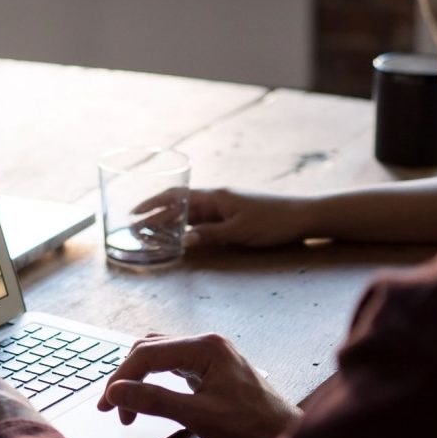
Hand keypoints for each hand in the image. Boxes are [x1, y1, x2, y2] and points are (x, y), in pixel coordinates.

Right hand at [97, 333, 300, 437]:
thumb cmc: (250, 428)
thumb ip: (155, 401)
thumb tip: (116, 392)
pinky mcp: (211, 369)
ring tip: (127, 407)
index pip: (148, 353)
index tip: (107, 405)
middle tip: (112, 408)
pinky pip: (174, 366)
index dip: (122, 377)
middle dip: (128, 376)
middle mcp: (206, 343)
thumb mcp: (198, 416)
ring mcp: (210, 355)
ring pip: (161, 356)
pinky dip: (156, 380)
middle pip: (151, 349)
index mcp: (205, 346)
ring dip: (140, 377)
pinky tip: (150, 397)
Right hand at [136, 188, 308, 247]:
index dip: (153, 204)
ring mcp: (224, 208)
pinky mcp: (232, 217)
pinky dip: (188, 228)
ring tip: (150, 235)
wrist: (302, 216)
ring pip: (189, 214)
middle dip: (155, 215)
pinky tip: (180, 238)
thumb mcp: (240, 231)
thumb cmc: (272, 221)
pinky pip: (203, 221)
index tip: (134, 213)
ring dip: (170, 223)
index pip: (177, 196)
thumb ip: (211, 235)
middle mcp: (216, 199)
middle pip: (179, 205)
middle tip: (135, 229)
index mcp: (215, 197)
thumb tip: (183, 241)